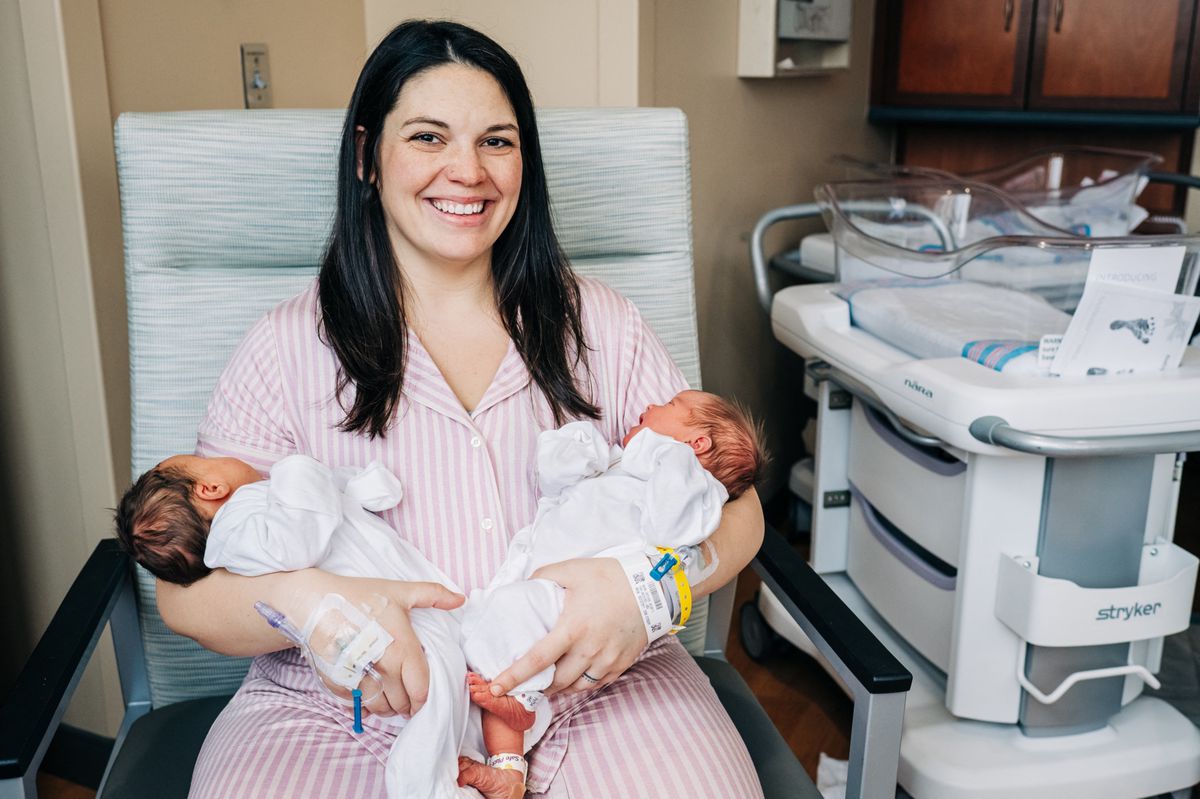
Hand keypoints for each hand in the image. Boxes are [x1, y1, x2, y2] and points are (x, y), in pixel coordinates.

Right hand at [296, 573, 463, 717]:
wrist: (314, 602)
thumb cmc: (359, 595)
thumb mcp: (400, 591)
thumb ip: (433, 595)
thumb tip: (461, 598)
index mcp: (402, 649)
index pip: (421, 690)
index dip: (425, 698)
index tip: (423, 696)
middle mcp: (383, 669)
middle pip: (403, 703)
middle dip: (408, 704)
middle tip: (408, 697)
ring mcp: (359, 679)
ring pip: (382, 709)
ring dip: (389, 708)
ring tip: (391, 698)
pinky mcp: (339, 685)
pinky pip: (358, 706)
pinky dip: (366, 706)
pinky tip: (369, 694)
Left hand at [489, 558, 645, 695]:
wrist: (652, 588)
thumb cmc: (610, 578)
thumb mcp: (572, 569)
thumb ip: (543, 576)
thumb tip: (523, 585)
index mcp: (573, 628)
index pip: (537, 659)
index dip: (514, 676)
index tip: (496, 687)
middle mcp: (589, 650)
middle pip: (555, 682)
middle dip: (535, 687)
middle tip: (521, 686)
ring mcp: (606, 661)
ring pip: (575, 687)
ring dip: (557, 688)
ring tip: (545, 683)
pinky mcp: (620, 665)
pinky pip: (595, 684)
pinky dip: (580, 684)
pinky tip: (572, 677)